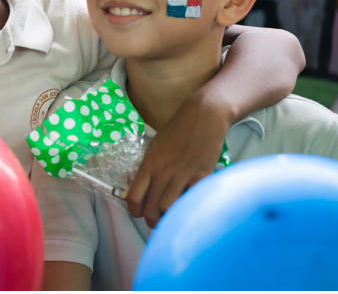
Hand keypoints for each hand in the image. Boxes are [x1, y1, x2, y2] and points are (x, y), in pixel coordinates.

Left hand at [125, 90, 227, 226]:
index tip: (138, 213)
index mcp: (149, 164)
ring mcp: (183, 175)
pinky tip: (189, 204)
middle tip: (156, 220)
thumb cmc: (177, 131)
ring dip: (169, 217)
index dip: (134, 211)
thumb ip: (149, 167)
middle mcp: (163, 172)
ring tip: (172, 216)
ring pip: (169, 209)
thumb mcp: (155, 147)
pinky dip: (189, 207)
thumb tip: (139, 189)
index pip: (134, 197)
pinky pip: (192, 200)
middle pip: (151, 209)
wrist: (204, 116)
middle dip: (152, 220)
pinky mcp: (202, 176)